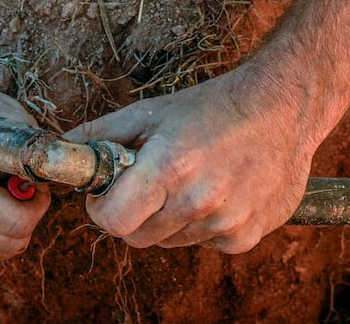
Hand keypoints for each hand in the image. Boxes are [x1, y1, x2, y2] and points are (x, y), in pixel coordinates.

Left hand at [66, 67, 312, 252]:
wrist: (284, 107)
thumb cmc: (214, 106)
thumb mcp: (153, 111)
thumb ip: (104, 134)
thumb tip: (65, 148)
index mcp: (168, 167)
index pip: (113, 221)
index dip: (102, 209)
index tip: (106, 194)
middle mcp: (198, 200)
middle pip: (138, 236)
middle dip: (133, 213)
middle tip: (147, 183)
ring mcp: (225, 222)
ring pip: (171, 240)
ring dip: (171, 218)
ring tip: (191, 178)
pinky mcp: (246, 236)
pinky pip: (205, 242)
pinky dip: (204, 224)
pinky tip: (219, 189)